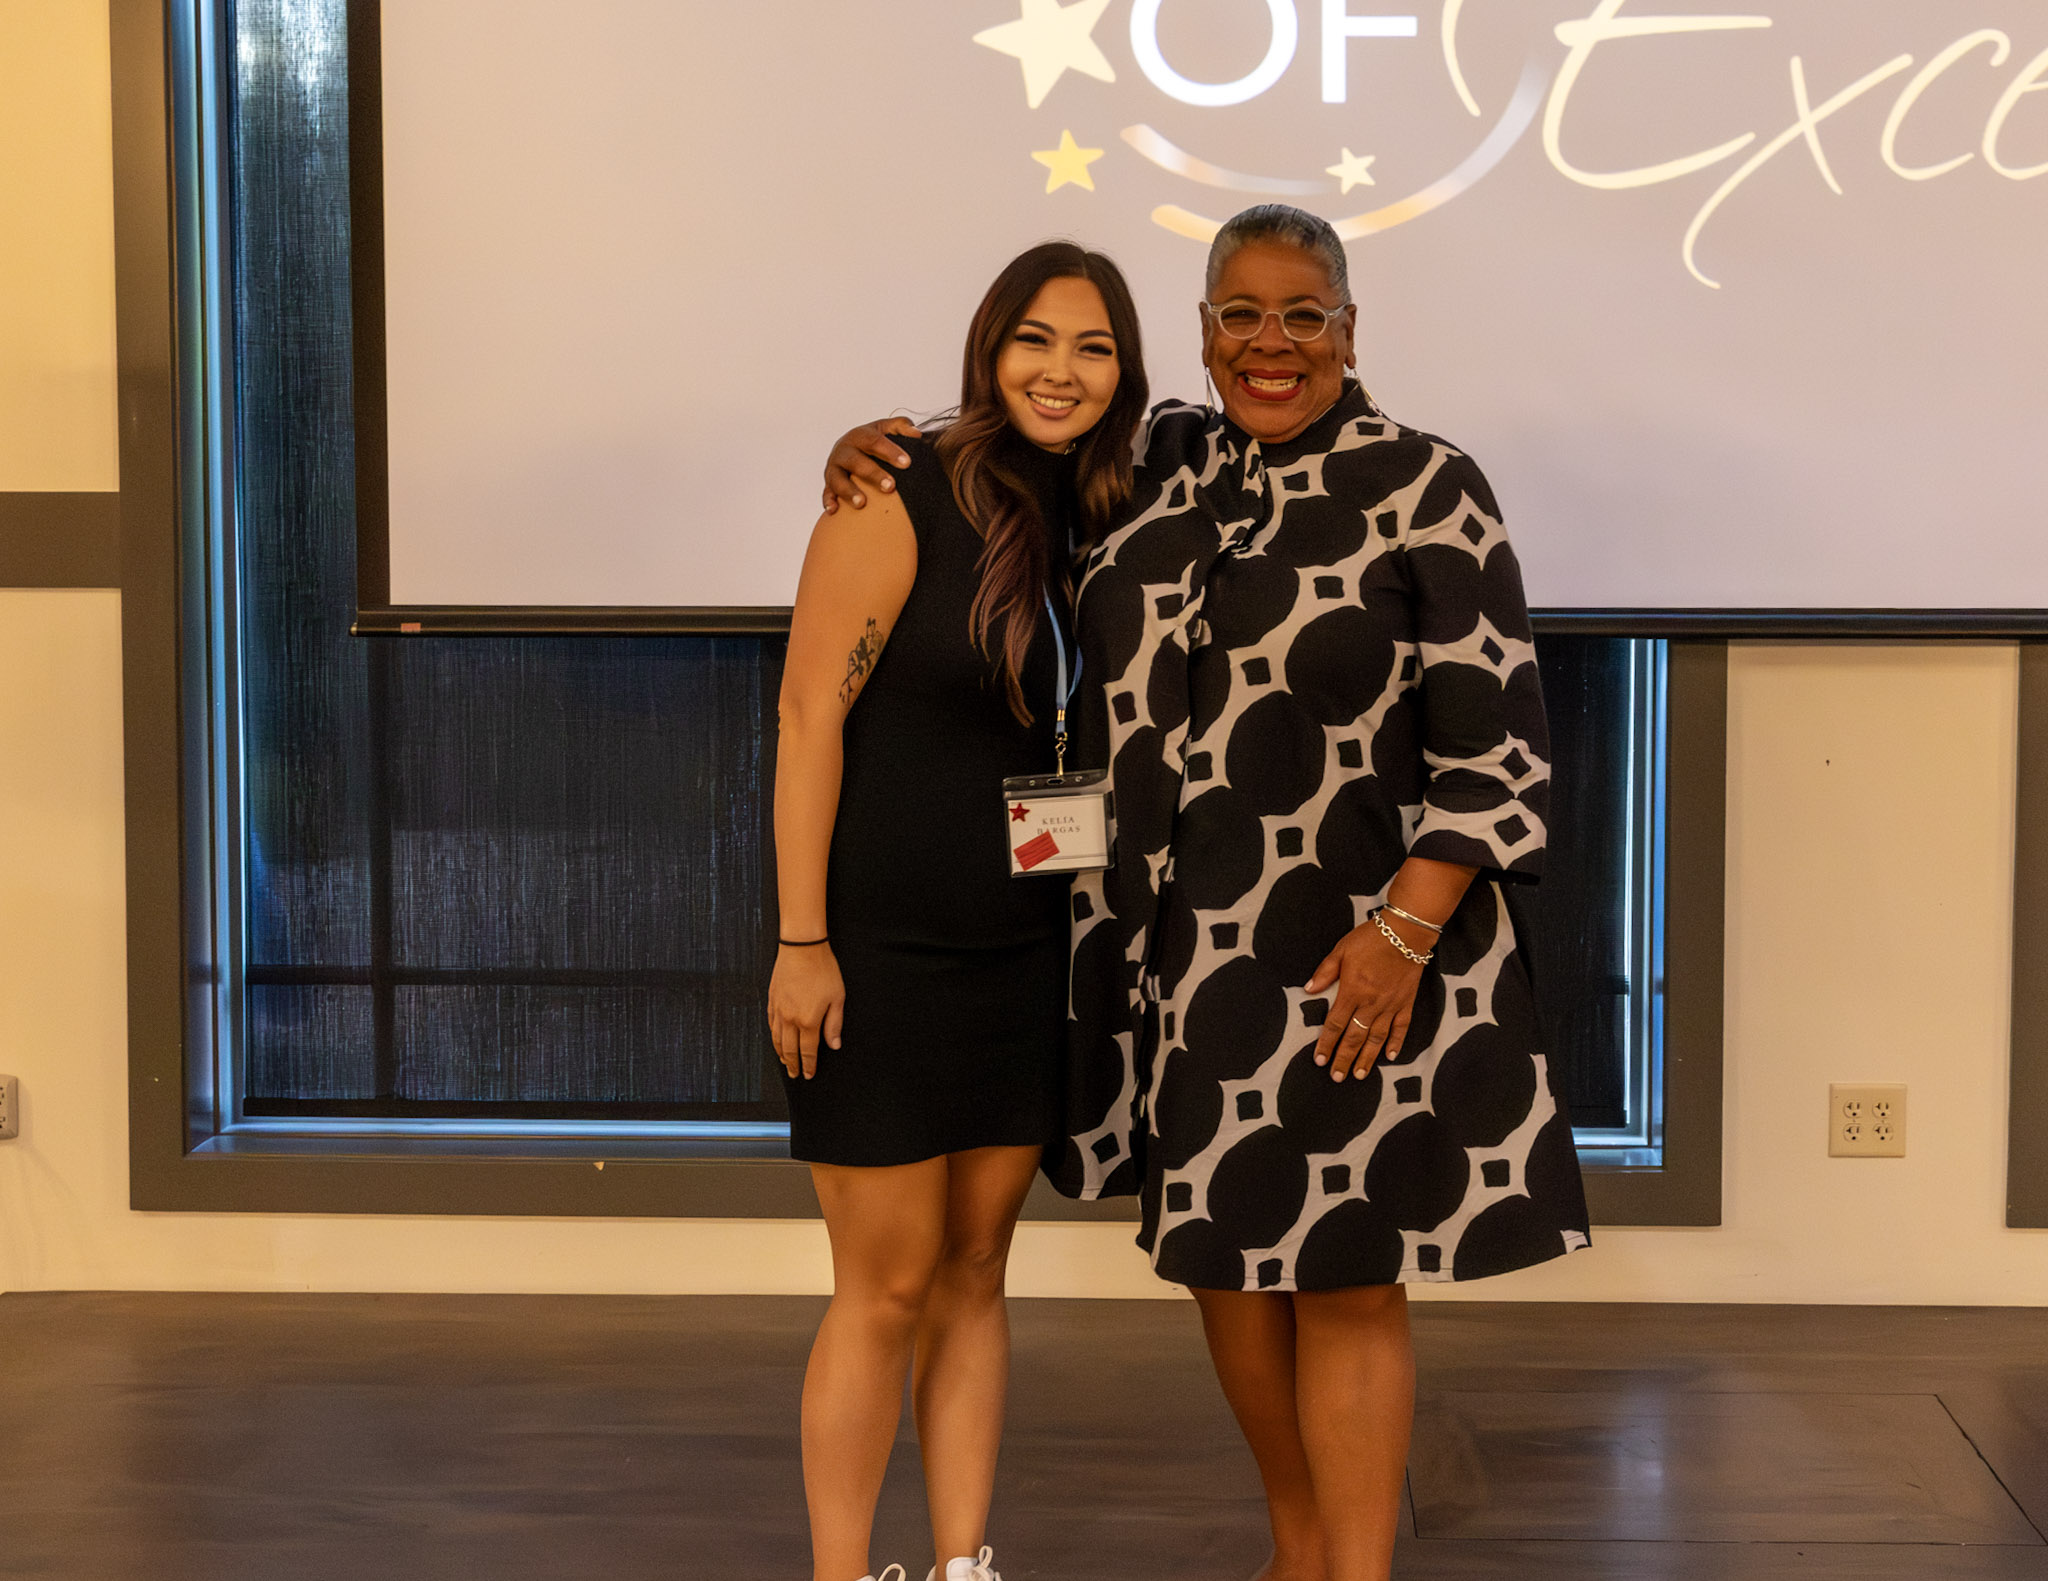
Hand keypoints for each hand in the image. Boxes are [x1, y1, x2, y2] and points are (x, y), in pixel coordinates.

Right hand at [767, 944, 844, 1079]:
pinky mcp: (772, 1000)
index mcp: (808, 1021)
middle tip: (795, 1075)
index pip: (808, 1051)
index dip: (808, 1065)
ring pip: (777, 1039)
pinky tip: (776, 1040)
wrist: (802, 948)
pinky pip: (771, 1025)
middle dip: (793, 1064)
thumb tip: (834, 1045)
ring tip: (785, 1063)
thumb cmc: (823, 970)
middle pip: (790, 1049)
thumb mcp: (837, 998)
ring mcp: (779, 1010)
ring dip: (781, 1054)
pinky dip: (773, 1037)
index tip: (808, 1074)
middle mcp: (790, 1019)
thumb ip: (834, 1024)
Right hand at [823, 417, 920, 512]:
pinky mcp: (829, 483)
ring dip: (849, 491)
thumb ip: (902, 427)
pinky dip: (828, 501)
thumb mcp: (887, 429)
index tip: (907, 463)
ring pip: (838, 478)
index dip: (890, 451)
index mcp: (860, 435)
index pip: (875, 441)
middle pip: (856, 461)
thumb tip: (916, 434)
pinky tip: (834, 510)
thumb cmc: (875, 440)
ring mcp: (834, 467)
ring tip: (862, 504)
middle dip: (873, 474)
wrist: (852, 447)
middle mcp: (844, 450)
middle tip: (890, 486)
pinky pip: (826, 492)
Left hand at [1306, 917, 1427, 1082]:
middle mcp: (1371, 1003)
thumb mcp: (1341, 950)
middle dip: (1345, 1059)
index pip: (1335, 1024)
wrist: (1405, 933)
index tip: (1319, 1060)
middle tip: (1337, 1077)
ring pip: (1377, 1038)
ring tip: (1360, 1075)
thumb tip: (1309, 990)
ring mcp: (1390, 1005)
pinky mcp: (1406, 1003)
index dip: (1326, 1044)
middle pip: (1355, 1037)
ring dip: (1368, 1058)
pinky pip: (1401, 1028)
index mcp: (1352, 991)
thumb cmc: (1371, 938)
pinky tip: (1391, 1057)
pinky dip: (1396, 1043)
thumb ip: (1325, 972)